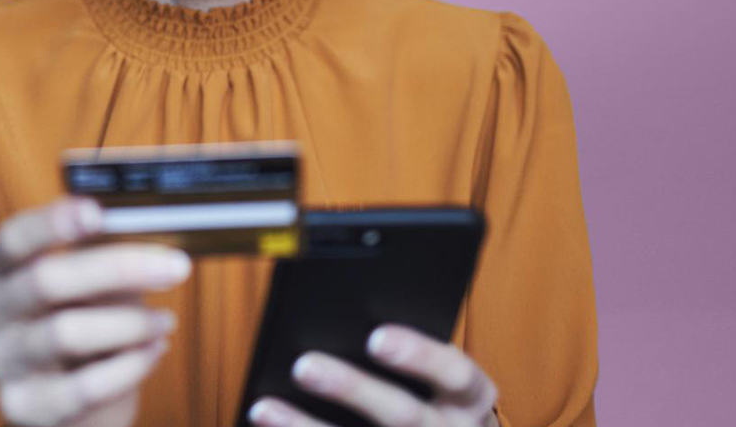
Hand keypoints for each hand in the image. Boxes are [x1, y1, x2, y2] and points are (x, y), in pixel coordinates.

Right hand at [0, 195, 192, 426]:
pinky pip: (82, 387)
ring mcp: (0, 360)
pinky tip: (152, 352)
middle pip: (45, 280)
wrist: (72, 400)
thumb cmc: (82, 323)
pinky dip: (128, 367)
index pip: (15, 238)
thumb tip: (144, 238)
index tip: (97, 213)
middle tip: (172, 266)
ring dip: (129, 324)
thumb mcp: (89, 284)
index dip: (52, 222)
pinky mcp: (20, 405)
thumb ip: (102, 258)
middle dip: (117, 269)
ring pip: (65, 333)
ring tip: (163, 321)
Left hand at [248, 323, 498, 426]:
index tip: (375, 337)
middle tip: (303, 364)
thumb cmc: (439, 402)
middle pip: (403, 415)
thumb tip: (342, 320)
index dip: (418, 354)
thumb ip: (409, 356)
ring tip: (265, 408)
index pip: (455, 373)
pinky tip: (268, 426)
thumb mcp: (444, 382)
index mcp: (470, 399)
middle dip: (351, 389)